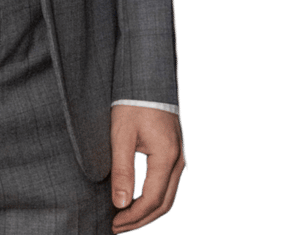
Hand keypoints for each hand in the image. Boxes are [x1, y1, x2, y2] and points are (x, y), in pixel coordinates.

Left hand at [110, 105, 184, 231]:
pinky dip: (155, 198)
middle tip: (118, 228)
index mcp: (167, 158)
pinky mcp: (176, 151)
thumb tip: (121, 204)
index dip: (133, 218)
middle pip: (164, 204)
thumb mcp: (122, 134)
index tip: (114, 225)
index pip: (151, 201)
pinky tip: (139, 198)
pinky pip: (169, 183)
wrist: (149, 76)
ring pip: (168, 196)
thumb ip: (122, 171)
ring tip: (126, 218)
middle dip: (141, 220)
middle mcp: (178, 161)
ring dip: (149, 211)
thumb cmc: (134, 101)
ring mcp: (180, 156)